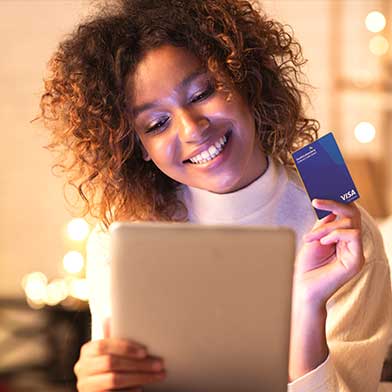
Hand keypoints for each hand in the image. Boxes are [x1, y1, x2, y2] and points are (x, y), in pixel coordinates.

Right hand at [74, 319, 165, 390]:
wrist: (99, 387)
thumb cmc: (111, 361)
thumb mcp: (111, 348)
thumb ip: (114, 334)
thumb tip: (116, 314)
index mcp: (88, 351)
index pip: (104, 345)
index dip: (125, 348)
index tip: (145, 351)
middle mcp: (82, 368)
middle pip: (112, 363)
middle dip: (138, 364)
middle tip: (159, 364)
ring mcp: (85, 385)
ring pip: (114, 380)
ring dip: (139, 377)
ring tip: (158, 376)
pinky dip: (129, 391)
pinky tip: (141, 388)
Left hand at [289, 199, 364, 380]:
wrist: (302, 288)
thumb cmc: (306, 266)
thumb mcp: (314, 239)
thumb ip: (323, 225)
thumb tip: (330, 208)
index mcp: (342, 238)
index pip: (347, 214)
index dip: (337, 202)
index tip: (320, 196)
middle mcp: (351, 244)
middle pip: (352, 214)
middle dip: (333, 206)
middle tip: (316, 201)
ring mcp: (355, 253)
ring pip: (350, 223)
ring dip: (327, 227)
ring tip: (312, 238)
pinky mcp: (356, 261)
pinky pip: (353, 235)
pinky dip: (336, 234)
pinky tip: (323, 242)